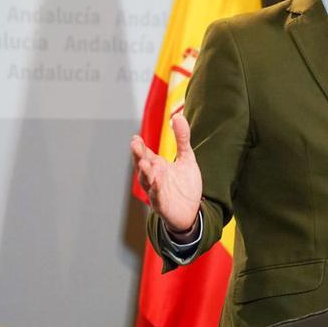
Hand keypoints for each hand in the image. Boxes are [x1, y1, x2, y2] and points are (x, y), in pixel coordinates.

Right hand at [131, 113, 201, 232]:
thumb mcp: (187, 158)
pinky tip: (157, 181)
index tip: (136, 137)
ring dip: (144, 172)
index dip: (139, 147)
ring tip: (144, 162)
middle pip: (142, 165)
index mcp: (157, 166)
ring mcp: (156, 191)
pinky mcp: (162, 204)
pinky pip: (156, 196)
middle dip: (138, 155)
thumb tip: (178, 115)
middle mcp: (154, 177)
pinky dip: (155, 189)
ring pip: (146, 181)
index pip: (145, 154)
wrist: (192, 211)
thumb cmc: (185, 185)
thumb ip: (182, 138)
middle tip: (135, 144)